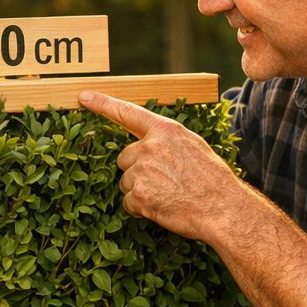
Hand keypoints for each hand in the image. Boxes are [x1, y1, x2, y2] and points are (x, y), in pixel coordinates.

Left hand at [78, 91, 243, 242]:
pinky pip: (128, 203)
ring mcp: (143, 170)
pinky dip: (141, 209)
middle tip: (163, 183)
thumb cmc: (213, 181)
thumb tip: (147, 146)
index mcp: (166, 130)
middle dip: (137, 171)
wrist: (223, 208)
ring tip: (167, 196)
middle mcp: (151, 146)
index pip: (128, 113)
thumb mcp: (193, 147)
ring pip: (126, 182)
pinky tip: (162, 208)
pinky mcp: (140, 195)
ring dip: (140, 192)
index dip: (103, 104)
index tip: (84, 96)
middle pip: (124, 158)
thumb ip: (168, 142)